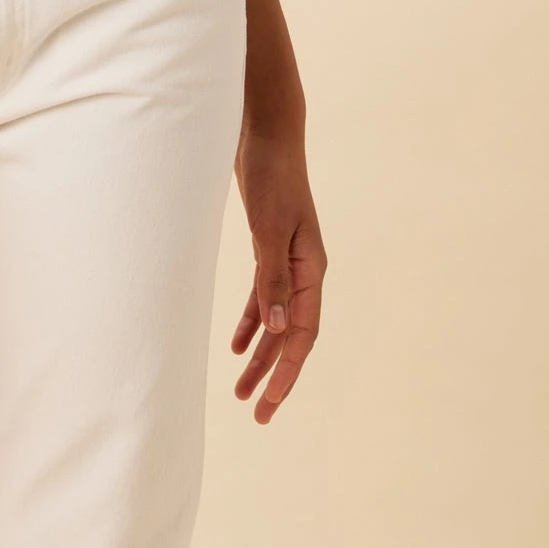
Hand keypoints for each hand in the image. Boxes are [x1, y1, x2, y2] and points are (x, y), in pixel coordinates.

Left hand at [231, 122, 326, 421]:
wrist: (266, 134)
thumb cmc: (271, 176)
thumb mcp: (268, 228)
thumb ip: (272, 277)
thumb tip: (277, 329)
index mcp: (312, 269)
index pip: (303, 334)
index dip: (287, 371)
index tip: (269, 404)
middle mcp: (304, 270)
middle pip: (291, 335)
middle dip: (274, 375)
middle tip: (256, 413)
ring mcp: (287, 260)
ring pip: (275, 320)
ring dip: (260, 354)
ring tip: (240, 389)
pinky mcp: (269, 249)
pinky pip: (263, 298)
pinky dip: (250, 322)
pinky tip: (237, 345)